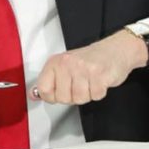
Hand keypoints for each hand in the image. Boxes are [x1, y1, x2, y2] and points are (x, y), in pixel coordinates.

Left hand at [31, 30, 147, 105]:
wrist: (115, 49)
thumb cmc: (89, 59)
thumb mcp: (65, 66)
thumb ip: (49, 81)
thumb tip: (33, 95)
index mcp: (56, 61)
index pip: (43, 89)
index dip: (52, 96)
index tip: (59, 91)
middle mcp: (67, 63)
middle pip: (62, 98)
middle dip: (72, 96)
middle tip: (80, 84)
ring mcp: (83, 68)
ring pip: (79, 99)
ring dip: (87, 95)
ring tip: (90, 82)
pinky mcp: (99, 75)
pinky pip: (95, 96)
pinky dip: (99, 92)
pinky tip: (99, 81)